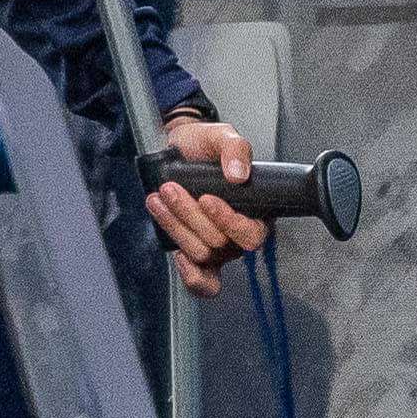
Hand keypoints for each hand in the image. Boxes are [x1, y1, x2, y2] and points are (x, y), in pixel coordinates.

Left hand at [147, 112, 267, 292]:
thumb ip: (236, 149)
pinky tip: (175, 253)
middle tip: (171, 188)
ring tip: (160, 197)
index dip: (229, 222)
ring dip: (176, 226)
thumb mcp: (221, 136)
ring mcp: (216, 247)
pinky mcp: (195, 251)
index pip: (252, 234)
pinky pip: (200, 281)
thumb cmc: (204, 144)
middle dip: (190, 216)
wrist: (177, 148)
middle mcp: (237, 234)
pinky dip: (189, 273)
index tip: (207, 198)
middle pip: (219, 243)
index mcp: (256, 211)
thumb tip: (239, 174)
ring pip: (200, 253)